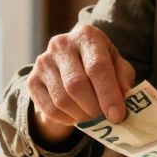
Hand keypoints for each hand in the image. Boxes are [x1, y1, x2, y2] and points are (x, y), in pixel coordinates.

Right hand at [26, 24, 134, 144]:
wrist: (70, 63)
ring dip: (81, 116)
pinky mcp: (32, 80)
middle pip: (76, 85)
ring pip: (62, 99)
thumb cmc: (99, 63)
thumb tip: (124, 98)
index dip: (108, 94)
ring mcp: (43, 61)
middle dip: (94, 108)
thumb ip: (123, 78)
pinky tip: (76, 117)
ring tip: (92, 119)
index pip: (97, 67)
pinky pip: (49, 109)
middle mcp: (61, 44)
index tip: (117, 115)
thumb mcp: (117, 65)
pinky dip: (66, 119)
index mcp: (87, 36)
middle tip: (105, 121)